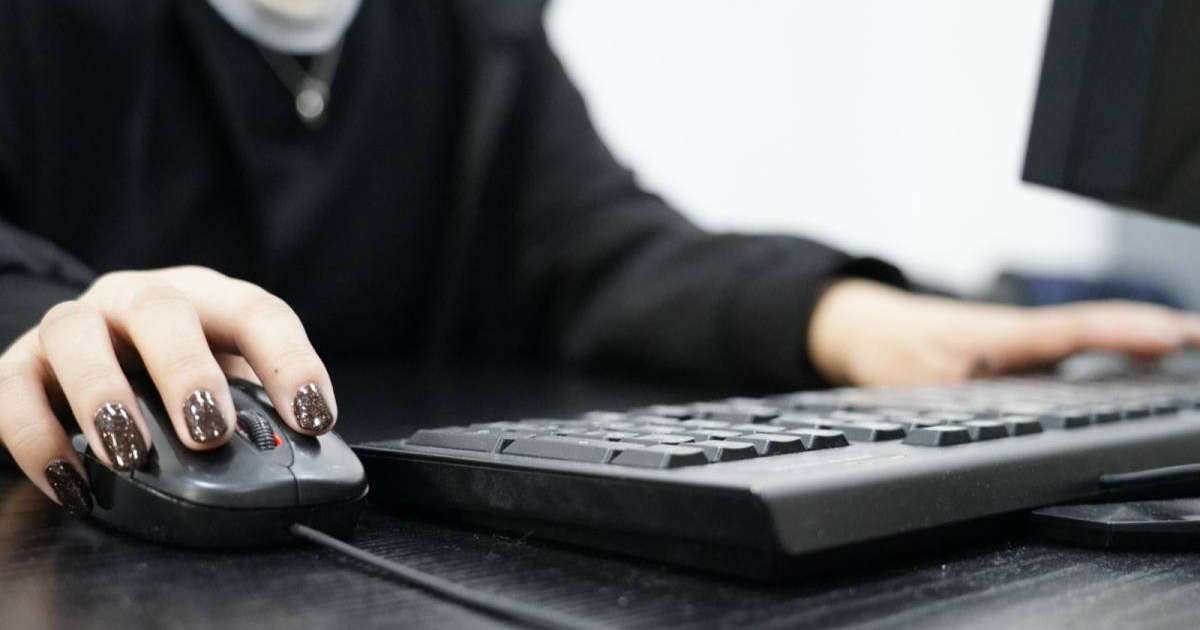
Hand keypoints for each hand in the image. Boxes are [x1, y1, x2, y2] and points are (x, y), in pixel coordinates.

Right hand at [0, 266, 335, 515]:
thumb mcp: (224, 383)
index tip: (314, 418)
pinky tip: (69, 482)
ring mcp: (76, 324)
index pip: (258, 313)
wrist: (90, 356)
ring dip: (102, 394)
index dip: (290, 363)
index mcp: (207, 299)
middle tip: (210, 434)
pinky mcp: (18, 362)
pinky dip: (35, 437)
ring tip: (129, 455)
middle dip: (187, 372)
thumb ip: (253, 415)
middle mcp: (139, 299)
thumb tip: (297, 469)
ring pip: (76, 334)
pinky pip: (11, 389)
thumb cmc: (173, 375)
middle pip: (163, 311)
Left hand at [808, 279, 1199, 386]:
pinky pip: (1081, 339)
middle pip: (1098, 325)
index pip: (1074, 330)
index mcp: (1001, 335)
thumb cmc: (889, 350)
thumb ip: (962, 398)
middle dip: (1155, 329)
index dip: (1125, 333)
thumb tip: (997, 415)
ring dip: (1145, 334)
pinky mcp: (1018, 347)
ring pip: (1093, 330)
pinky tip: (1148, 350)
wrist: (860, 328)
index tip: (1171, 336)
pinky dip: (1120, 339)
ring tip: (1195, 340)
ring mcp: (1021, 337)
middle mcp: (1019, 331)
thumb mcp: (919, 383)